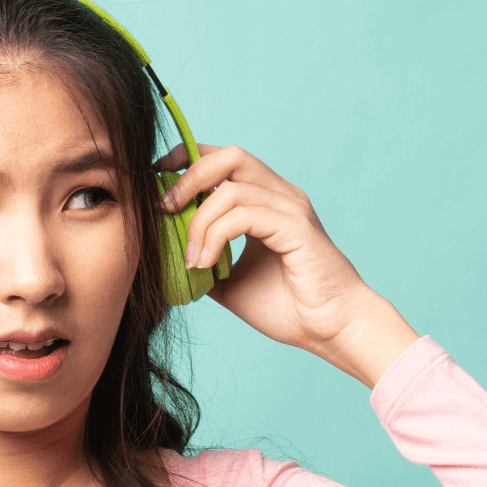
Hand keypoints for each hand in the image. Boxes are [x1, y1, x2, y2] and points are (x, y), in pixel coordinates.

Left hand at [156, 143, 418, 386]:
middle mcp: (279, 196)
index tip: (156, 185)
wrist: (330, 329)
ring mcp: (290, 208)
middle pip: (228, 156)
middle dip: (188, 175)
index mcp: (265, 202)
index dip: (186, 161)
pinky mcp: (296, 227)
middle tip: (164, 208)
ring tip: (190, 259)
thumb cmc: (288, 307)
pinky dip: (216, 236)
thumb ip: (201, 262)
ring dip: (198, 221)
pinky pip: (244, 214)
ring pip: (230, 187)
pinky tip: (206, 265)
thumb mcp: (228, 282)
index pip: (222, 160)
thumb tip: (163, 258)